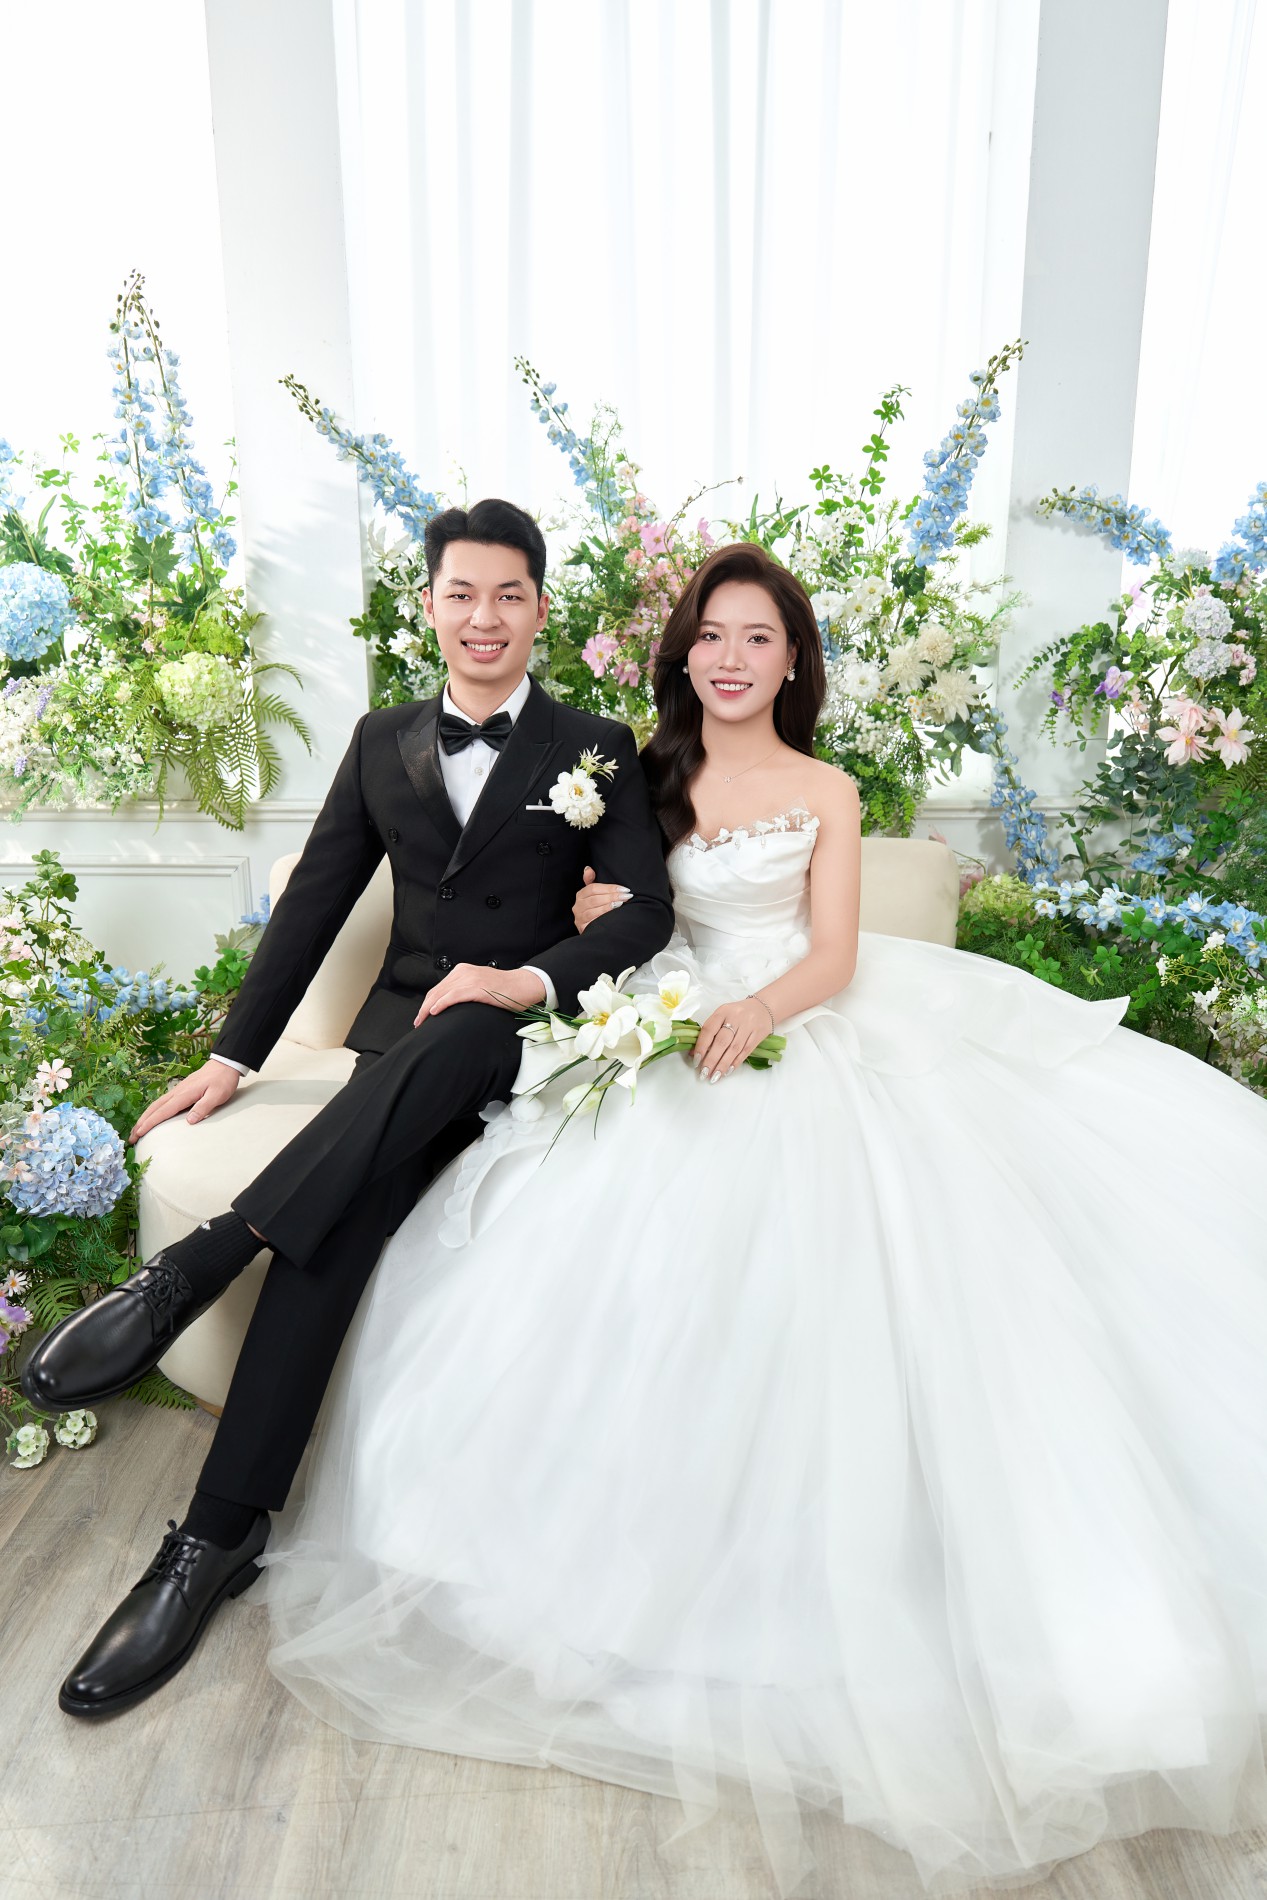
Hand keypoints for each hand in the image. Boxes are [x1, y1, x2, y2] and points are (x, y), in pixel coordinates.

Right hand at [129, 1060, 241, 1143]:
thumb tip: (189, 1121)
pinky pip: (162, 1102)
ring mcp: (178, 1090)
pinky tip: (152, 1116)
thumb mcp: (217, 1095)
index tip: (138, 1133)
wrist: (225, 1064)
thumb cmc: (222, 1081)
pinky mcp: (181, 1090)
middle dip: (141, 1123)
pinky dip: (153, 1111)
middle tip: (131, 1137)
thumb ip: (203, 1107)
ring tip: (137, 1129)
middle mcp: (177, 1092)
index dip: (149, 1123)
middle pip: (154, 1109)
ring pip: (156, 1105)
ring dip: (145, 1117)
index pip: (163, 1112)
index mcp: (184, 1095)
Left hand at [413, 963, 545, 1024]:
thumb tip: (453, 1005)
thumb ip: (466, 991)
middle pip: (436, 991)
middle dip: (424, 1007)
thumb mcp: (480, 986)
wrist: (524, 985)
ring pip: (441, 993)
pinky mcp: (477, 987)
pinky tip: (434, 1012)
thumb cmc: (505, 990)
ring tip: (422, 1020)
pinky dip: (442, 1003)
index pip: (439, 987)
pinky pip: (454, 996)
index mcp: (463, 971)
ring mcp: (470, 979)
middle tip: (418, 1022)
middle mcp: (464, 972)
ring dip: (428, 1008)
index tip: (423, 1015)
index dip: (428, 1002)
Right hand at [573, 864, 629, 933]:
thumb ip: (590, 880)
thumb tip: (588, 868)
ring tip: (621, 903)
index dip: (609, 888)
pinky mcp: (583, 928)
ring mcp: (579, 918)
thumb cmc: (596, 907)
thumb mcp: (594, 893)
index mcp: (580, 895)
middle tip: (626, 896)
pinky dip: (604, 917)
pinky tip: (614, 915)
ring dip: (609, 906)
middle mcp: (577, 906)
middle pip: (595, 899)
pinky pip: (593, 922)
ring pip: (594, 911)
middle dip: (612, 897)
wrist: (594, 928)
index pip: (593, 888)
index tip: (623, 889)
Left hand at [691, 998, 773, 1081]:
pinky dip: (735, 1063)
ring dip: (723, 1065)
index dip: (701, 1046)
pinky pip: (745, 1051)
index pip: (709, 1030)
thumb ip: (709, 1032)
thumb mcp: (722, 1016)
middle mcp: (735, 1018)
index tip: (696, 1060)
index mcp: (723, 1011)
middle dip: (711, 1060)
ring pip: (734, 1049)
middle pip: (722, 1042)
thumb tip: (694, 1052)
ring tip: (714, 1077)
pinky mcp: (758, 1035)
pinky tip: (727, 1071)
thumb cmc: (737, 1014)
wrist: (763, 1007)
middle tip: (704, 1073)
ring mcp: (748, 1027)